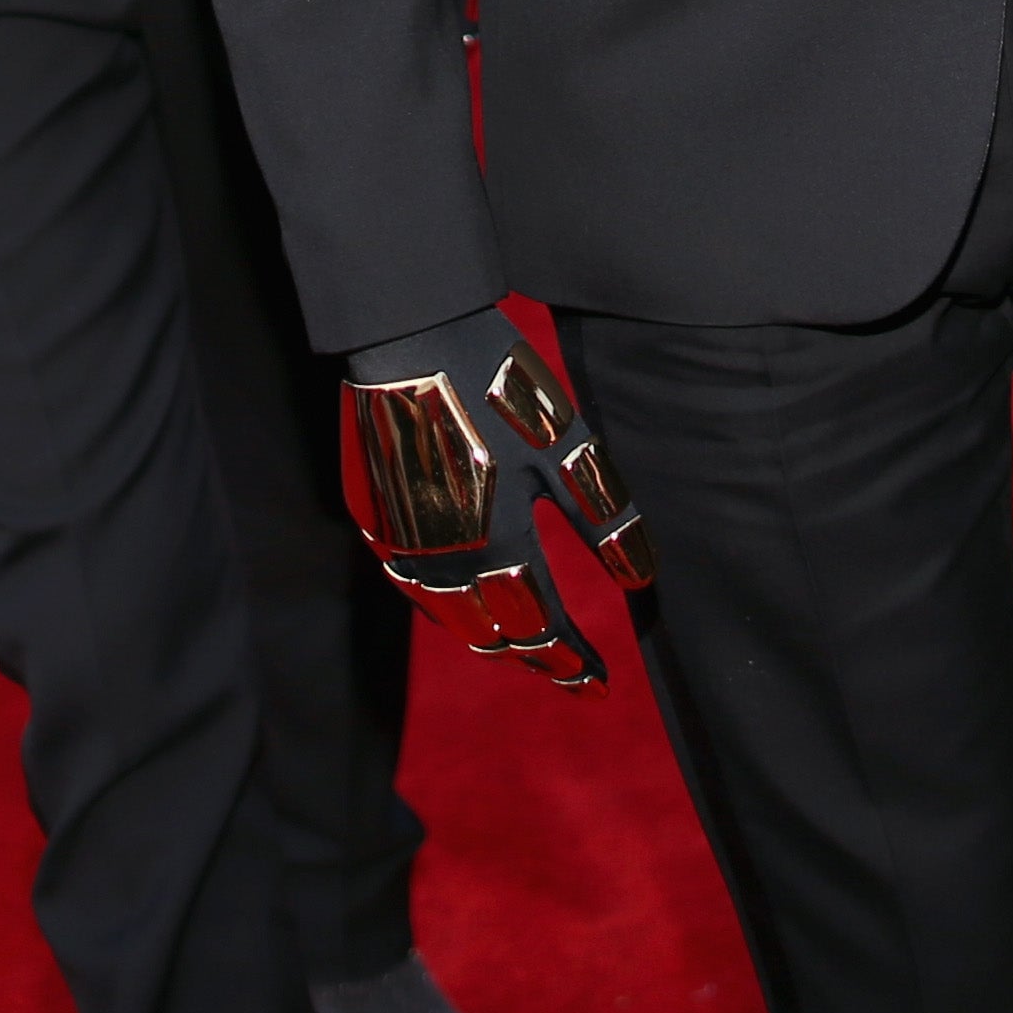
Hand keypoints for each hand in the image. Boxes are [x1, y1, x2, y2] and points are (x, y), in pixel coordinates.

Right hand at [341, 305, 651, 689]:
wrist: (405, 331)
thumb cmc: (495, 381)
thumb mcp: (567, 442)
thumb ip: (604, 516)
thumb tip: (642, 580)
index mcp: (496, 542)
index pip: (542, 627)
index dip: (572, 660)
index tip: (601, 682)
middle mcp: (441, 558)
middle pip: (493, 634)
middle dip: (536, 658)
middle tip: (570, 672)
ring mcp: (397, 542)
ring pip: (448, 617)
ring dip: (490, 636)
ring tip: (524, 644)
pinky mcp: (370, 519)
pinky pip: (411, 586)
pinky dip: (444, 605)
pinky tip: (461, 597)